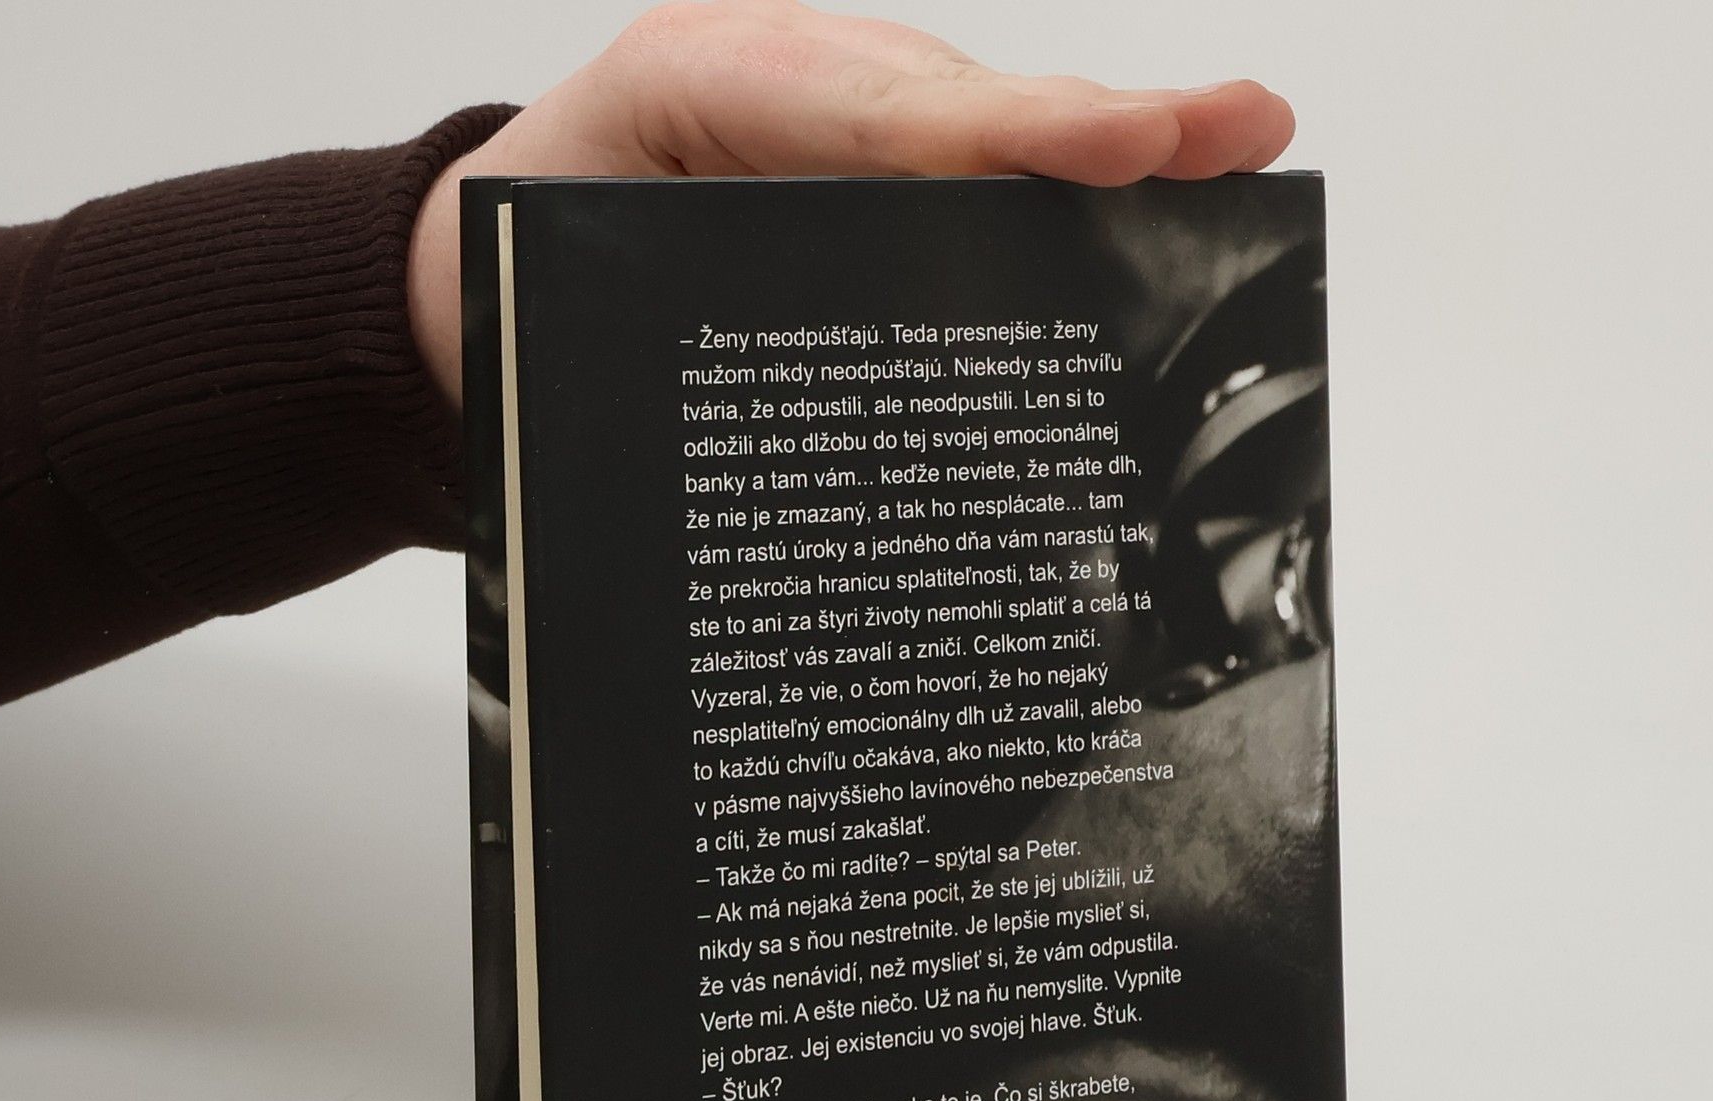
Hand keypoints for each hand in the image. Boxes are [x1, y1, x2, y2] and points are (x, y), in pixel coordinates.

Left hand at [406, 0, 1294, 406]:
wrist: (476, 266)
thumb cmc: (532, 244)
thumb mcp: (560, 248)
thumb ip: (663, 274)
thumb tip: (787, 403)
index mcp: (714, 86)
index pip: (880, 111)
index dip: (1006, 132)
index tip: (1120, 142)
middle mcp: (801, 100)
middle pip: (966, 112)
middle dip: (1101, 125)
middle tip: (1236, 127)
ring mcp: (840, 144)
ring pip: (982, 147)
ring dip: (1109, 161)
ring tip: (1234, 150)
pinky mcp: (858, 199)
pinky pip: (962, 193)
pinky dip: (1057, 211)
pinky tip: (1153, 214)